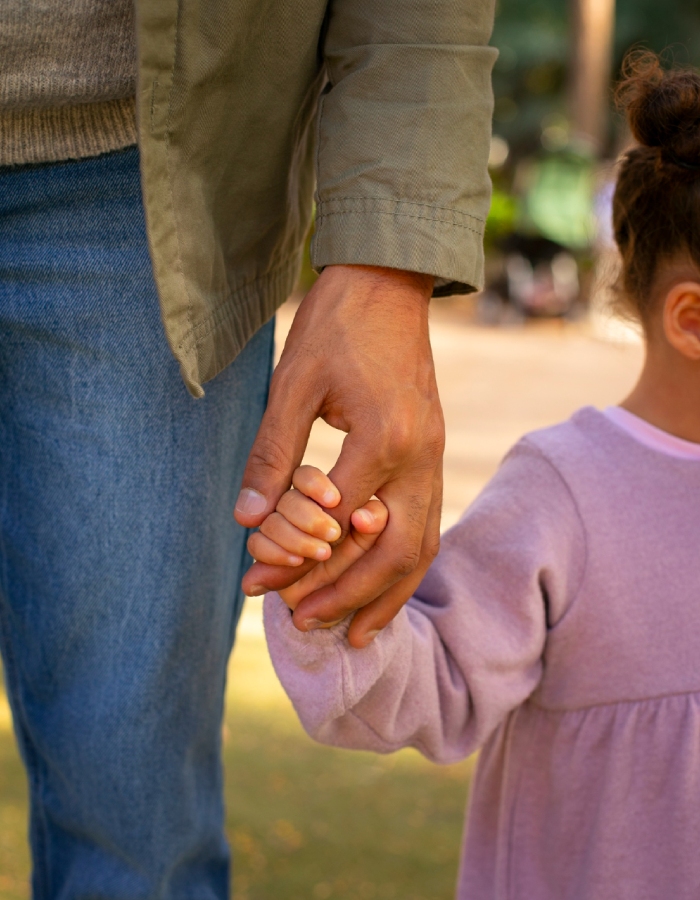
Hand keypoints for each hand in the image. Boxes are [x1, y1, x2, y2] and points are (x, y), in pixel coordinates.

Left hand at [234, 264, 443, 647]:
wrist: (389, 285)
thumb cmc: (337, 328)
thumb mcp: (292, 384)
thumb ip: (273, 454)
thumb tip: (248, 521)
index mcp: (384, 439)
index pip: (334, 523)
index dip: (294, 558)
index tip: (257, 583)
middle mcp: (420, 458)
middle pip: (392, 552)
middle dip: (346, 595)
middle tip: (303, 624)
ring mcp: (436, 458)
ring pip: (421, 547)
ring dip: (386, 594)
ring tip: (356, 634)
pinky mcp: (434, 455)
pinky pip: (426, 524)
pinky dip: (403, 563)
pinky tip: (383, 583)